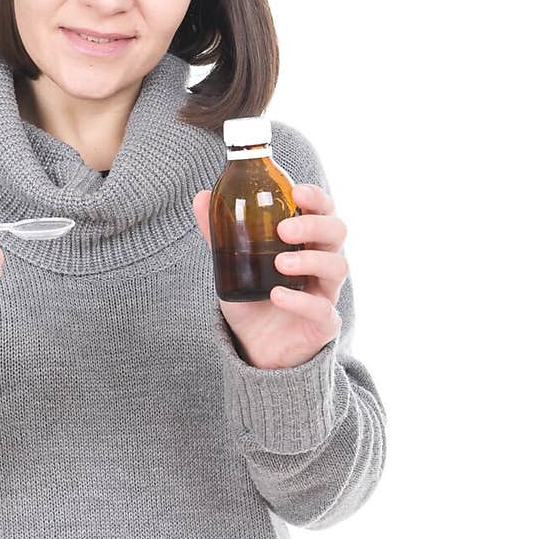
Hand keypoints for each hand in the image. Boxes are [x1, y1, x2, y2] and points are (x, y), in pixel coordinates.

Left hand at [192, 182, 348, 368]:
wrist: (254, 348)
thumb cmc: (252, 299)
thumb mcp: (232, 265)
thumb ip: (220, 234)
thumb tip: (201, 197)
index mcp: (307, 242)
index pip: (323, 211)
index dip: (316, 198)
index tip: (296, 191)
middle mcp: (322, 263)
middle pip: (337, 232)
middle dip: (314, 225)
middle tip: (284, 229)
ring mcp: (327, 293)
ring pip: (338, 267)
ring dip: (310, 260)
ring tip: (279, 263)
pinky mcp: (325, 324)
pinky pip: (323, 310)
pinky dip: (301, 302)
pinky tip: (277, 295)